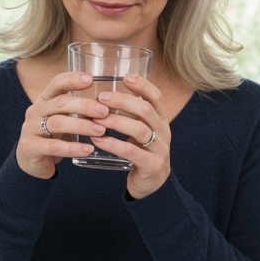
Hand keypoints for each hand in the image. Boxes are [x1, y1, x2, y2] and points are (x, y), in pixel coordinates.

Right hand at [17, 72, 109, 179]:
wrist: (31, 160)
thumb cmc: (53, 136)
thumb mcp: (62, 118)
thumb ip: (78, 109)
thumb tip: (109, 102)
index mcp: (44, 100)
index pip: (56, 83)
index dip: (72, 79)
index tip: (90, 79)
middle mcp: (35, 111)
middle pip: (60, 103)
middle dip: (84, 105)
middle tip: (104, 111)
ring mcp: (30, 128)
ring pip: (57, 123)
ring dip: (81, 126)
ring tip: (101, 131)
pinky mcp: (30, 147)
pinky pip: (53, 146)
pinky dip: (72, 148)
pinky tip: (88, 149)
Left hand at [91, 74, 170, 199]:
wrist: (153, 184)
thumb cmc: (141, 151)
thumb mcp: (140, 130)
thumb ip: (130, 114)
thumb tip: (103, 92)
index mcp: (161, 119)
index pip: (156, 97)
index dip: (142, 85)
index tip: (125, 76)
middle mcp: (163, 131)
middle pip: (145, 110)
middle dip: (122, 101)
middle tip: (101, 98)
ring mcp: (160, 149)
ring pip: (139, 130)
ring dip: (115, 122)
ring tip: (96, 119)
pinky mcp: (152, 165)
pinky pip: (131, 152)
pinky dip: (113, 144)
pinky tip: (98, 140)